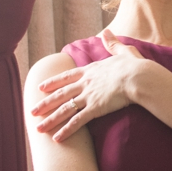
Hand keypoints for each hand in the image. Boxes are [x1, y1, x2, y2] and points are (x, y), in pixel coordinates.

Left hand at [30, 29, 158, 140]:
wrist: (139, 77)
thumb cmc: (135, 66)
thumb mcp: (123, 52)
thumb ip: (113, 43)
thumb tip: (108, 31)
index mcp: (92, 70)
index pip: (67, 76)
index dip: (53, 82)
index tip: (41, 87)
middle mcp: (86, 83)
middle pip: (60, 94)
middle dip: (45, 103)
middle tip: (32, 111)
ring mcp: (88, 96)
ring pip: (64, 109)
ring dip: (50, 120)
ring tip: (38, 128)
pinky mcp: (95, 108)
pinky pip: (77, 122)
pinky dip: (66, 130)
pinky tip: (57, 138)